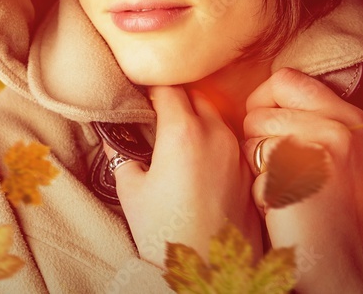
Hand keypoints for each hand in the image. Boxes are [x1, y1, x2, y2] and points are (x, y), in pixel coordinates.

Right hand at [102, 84, 262, 268]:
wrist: (208, 274)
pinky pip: (231, 142)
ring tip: (176, 138)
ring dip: (197, 118)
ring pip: (217, 116)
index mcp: (183, 131)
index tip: (139, 97)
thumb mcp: (130, 189)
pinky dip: (214, 141)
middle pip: (196, 95)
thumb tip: (112, 135)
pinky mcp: (250, 173)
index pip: (167, 88)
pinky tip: (198, 161)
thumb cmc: (165, 232)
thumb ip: (121, 152)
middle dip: (176, 99)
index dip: (150, 89)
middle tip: (155, 115)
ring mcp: (237, 153)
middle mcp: (216, 134)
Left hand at [242, 68, 362, 293]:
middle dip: (256, 133)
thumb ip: (301, 117)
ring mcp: (328, 143)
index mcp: (350, 116)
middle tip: (283, 170)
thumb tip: (256, 95)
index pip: (284, 79)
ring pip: (253, 128)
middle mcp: (344, 124)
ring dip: (256, 162)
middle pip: (263, 101)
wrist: (338, 264)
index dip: (264, 107)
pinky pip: (253, 157)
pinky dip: (259, 185)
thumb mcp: (324, 151)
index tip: (276, 140)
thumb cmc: (317, 209)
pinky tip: (282, 203)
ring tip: (285, 188)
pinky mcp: (305, 166)